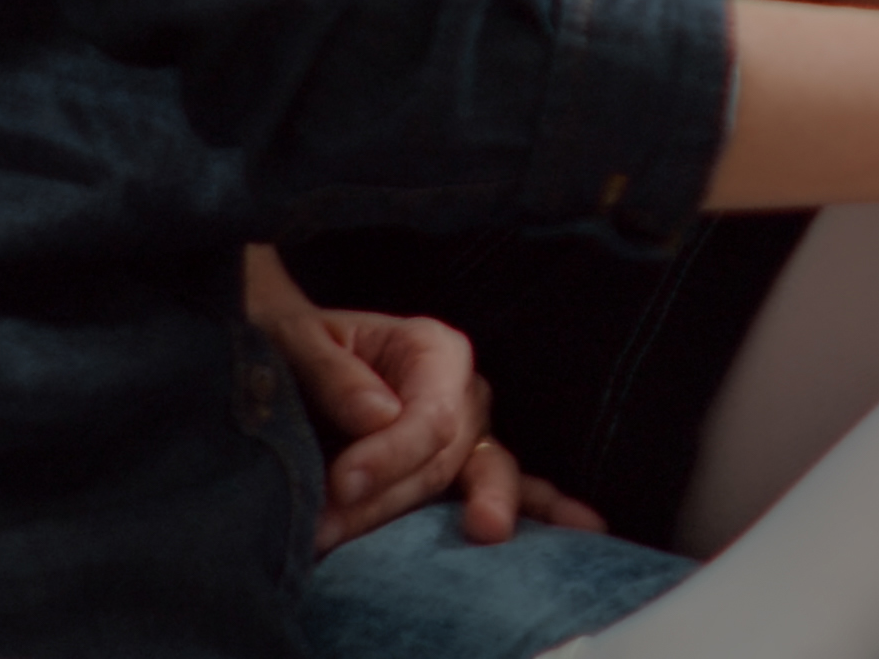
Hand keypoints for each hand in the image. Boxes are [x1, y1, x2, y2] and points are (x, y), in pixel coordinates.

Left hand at [243, 249, 604, 553]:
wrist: (294, 361)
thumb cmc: (295, 345)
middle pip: (446, 458)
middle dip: (388, 501)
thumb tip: (379, 416)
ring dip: (446, 519)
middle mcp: (465, 390)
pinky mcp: (466, 467)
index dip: (389, 455)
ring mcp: (474, 431)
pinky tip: (584, 528)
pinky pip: (515, 486)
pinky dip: (545, 507)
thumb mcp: (299, 343)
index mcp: (434, 348)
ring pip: (471, 481)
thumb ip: (336, 375)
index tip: (341, 485)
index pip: (430, 415)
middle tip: (326, 531)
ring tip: (467, 535)